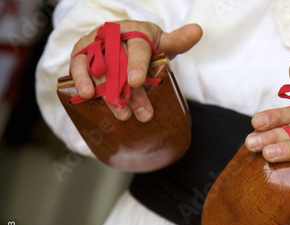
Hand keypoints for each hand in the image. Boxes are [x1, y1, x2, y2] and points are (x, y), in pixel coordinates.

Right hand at [69, 20, 202, 121]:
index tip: (137, 82)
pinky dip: (80, 80)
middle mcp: (113, 35)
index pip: (138, 47)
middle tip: (141, 114)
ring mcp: (96, 44)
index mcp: (136, 31)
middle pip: (120, 64)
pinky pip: (77, 66)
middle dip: (129, 92)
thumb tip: (197, 31)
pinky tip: (86, 95)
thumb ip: (178, 41)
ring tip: (120, 113)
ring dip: (105, 91)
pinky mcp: (82, 55)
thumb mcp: (163, 43)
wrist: (121, 41)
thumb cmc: (145, 44)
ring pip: (99, 68)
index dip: (137, 64)